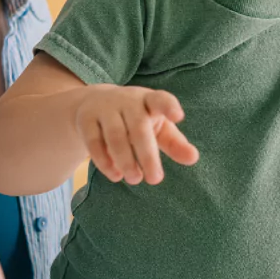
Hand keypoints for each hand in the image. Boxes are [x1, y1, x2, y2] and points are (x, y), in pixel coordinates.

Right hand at [74, 85, 198, 184]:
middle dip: (147, 154)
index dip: (169, 106)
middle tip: (155, 180)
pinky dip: (104, 161)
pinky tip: (115, 175)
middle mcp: (126, 100)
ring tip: (135, 179)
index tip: (179, 117)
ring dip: (125, 160)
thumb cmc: (136, 118)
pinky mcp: (86, 119)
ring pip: (115, 135)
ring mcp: (104, 108)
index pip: (160, 99)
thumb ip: (174, 142)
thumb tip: (193, 158)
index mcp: (148, 100)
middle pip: (138, 127)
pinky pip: (94, 142)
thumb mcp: (156, 126)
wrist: (93, 102)